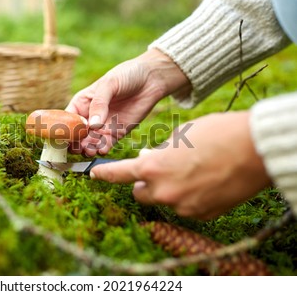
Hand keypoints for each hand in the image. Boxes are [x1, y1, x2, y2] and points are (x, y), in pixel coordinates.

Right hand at [66, 49, 190, 156]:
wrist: (151, 79)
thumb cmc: (126, 75)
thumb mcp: (109, 84)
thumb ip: (100, 103)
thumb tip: (92, 125)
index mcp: (82, 103)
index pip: (67, 119)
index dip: (64, 128)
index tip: (66, 136)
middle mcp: (90, 117)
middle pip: (77, 135)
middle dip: (76, 142)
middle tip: (79, 146)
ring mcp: (102, 126)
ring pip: (90, 142)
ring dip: (88, 148)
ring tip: (90, 150)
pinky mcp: (116, 132)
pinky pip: (106, 144)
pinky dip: (103, 148)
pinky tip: (102, 149)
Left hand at [89, 112, 271, 219]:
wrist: (255, 150)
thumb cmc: (216, 134)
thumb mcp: (180, 136)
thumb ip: (159, 151)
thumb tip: (147, 159)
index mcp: (152, 168)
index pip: (119, 174)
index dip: (104, 174)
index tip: (94, 174)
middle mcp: (163, 192)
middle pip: (140, 193)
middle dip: (144, 182)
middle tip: (159, 169)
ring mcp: (182, 207)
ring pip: (164, 200)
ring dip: (167, 190)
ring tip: (189, 172)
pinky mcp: (201, 215)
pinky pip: (185, 207)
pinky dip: (188, 197)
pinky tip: (204, 182)